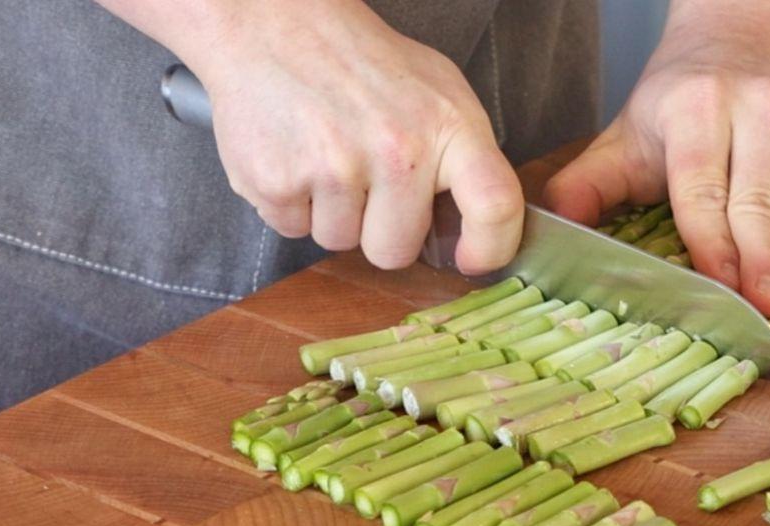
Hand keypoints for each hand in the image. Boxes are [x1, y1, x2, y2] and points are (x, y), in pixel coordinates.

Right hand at [172, 0, 522, 272]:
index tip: (470, 258)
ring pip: (340, 244)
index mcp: (449, 126)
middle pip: (396, 252)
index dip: (490, 248)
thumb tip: (477, 231)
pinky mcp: (278, 180)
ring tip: (325, 155)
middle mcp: (398, 149)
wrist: (274, 23)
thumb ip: (463, 158)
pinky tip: (295, 156)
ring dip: (331, 214)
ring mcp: (335, 166)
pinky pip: (294, 229)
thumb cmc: (362, 64)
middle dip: (377, 229)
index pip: (495, 205)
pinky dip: (291, 203)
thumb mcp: (438, 91)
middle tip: (364, 178)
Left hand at [544, 1, 769, 319]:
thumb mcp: (626, 132)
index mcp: (697, 112)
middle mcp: (758, 116)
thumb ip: (588, 182)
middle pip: (761, 200)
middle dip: (766, 258)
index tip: (720, 281)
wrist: (744, 39)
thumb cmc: (681, 99)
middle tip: (768, 306)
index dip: (712, 238)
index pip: (704, 186)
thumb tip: (550, 227)